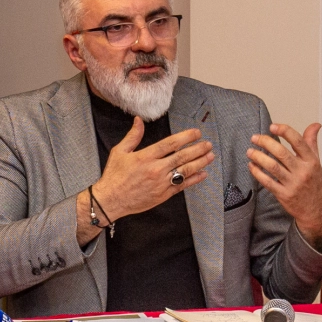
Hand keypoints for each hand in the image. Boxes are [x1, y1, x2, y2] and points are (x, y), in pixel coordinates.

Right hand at [92, 118, 214, 221]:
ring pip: (185, 170)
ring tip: (210, 156)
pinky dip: (194, 179)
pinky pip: (182, 185)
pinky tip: (202, 174)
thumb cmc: (114, 176)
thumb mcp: (119, 152)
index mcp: (145, 157)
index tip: (196, 133)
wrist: (110, 200)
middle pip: (182, 156)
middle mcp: (156, 169)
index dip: (186, 137)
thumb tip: (139, 120)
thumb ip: (132, 136)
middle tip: (208, 144)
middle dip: (198, 149)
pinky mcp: (163, 195)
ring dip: (200, 162)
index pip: (170, 144)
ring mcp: (161, 183)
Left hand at [247, 122, 321, 248]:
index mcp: (311, 161)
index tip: (272, 126)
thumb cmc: (314, 184)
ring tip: (249, 151)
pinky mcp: (283, 194)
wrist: (316, 211)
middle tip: (255, 138)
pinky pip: (267, 181)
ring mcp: (293, 184)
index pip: (298, 141)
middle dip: (265, 142)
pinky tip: (251, 165)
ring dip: (258, 157)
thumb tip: (315, 125)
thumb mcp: (317, 162)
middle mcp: (303, 171)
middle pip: (281, 153)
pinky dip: (257, 172)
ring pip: (272, 166)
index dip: (284, 131)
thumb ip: (311, 143)